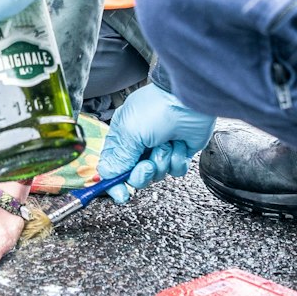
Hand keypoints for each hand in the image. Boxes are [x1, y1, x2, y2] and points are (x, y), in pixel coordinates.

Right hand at [99, 84, 216, 203]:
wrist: (189, 101)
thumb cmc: (157, 108)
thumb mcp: (130, 133)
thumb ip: (119, 157)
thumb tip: (108, 174)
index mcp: (123, 137)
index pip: (112, 167)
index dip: (114, 183)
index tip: (120, 194)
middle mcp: (140, 145)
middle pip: (134, 176)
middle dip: (142, 173)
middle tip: (147, 163)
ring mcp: (160, 149)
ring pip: (157, 174)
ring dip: (162, 161)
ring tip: (166, 144)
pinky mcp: (178, 153)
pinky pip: (175, 170)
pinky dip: (178, 160)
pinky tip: (178, 145)